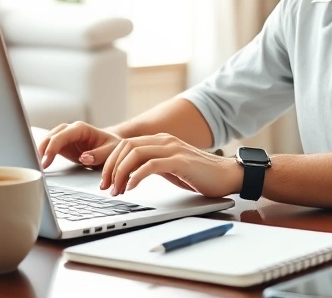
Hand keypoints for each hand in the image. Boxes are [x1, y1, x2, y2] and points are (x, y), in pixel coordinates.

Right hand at [37, 122, 121, 168]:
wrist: (111, 145)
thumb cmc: (112, 146)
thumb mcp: (111, 150)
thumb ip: (98, 154)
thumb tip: (83, 157)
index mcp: (81, 128)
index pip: (61, 136)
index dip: (51, 148)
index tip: (45, 162)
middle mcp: (71, 130)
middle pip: (51, 136)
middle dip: (42, 149)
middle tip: (37, 165)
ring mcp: (65, 136)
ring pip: (47, 140)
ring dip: (40, 151)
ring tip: (35, 165)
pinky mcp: (63, 145)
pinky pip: (49, 147)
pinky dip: (43, 154)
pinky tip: (38, 162)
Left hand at [101, 133, 242, 198]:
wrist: (228, 175)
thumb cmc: (200, 175)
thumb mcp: (170, 168)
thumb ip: (152, 165)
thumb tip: (130, 175)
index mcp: (160, 140)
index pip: (125, 145)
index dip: (110, 161)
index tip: (103, 179)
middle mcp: (164, 141)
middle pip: (126, 147)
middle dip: (111, 167)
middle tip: (106, 187)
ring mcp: (173, 149)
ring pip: (135, 154)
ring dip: (121, 173)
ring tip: (117, 190)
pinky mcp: (180, 161)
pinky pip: (151, 165)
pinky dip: (137, 176)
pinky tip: (132, 187)